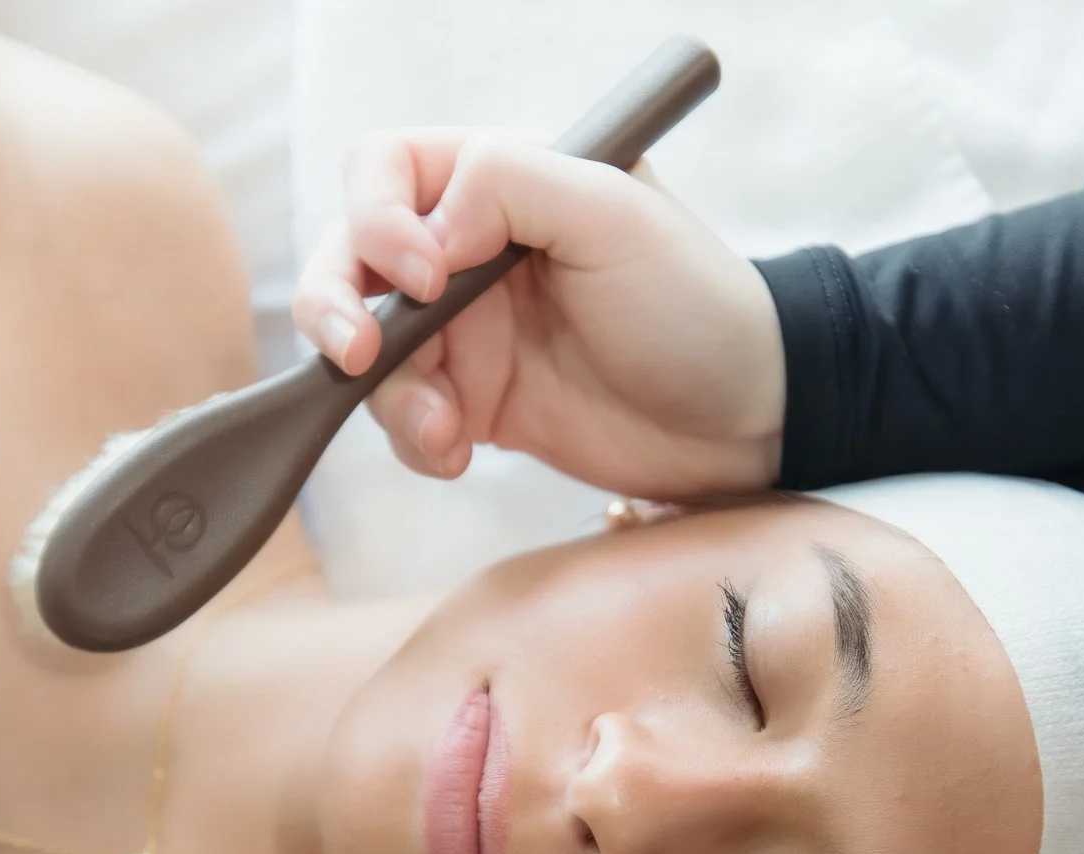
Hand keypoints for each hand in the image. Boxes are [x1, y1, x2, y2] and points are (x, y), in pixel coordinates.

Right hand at [292, 128, 786, 499]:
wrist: (746, 419)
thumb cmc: (698, 304)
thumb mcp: (615, 216)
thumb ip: (511, 186)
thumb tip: (426, 229)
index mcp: (502, 180)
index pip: (387, 170)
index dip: (379, 219)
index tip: (426, 276)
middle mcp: (470, 249)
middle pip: (350, 259)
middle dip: (336, 306)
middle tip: (362, 356)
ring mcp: (468, 330)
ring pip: (367, 348)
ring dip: (387, 394)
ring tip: (444, 429)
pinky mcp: (474, 402)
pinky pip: (402, 417)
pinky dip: (413, 440)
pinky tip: (458, 454)